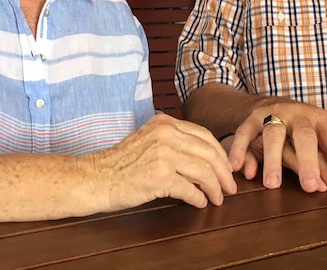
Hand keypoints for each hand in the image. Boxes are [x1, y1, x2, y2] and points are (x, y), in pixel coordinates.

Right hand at [92, 114, 236, 210]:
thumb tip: (204, 159)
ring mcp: (163, 154)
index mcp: (164, 122)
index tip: (226, 168)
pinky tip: (200, 203)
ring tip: (218, 198)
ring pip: (204, 172)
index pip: (204, 135)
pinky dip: (199, 199)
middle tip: (230, 187)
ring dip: (215, 188)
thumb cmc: (120, 163)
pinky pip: (190, 190)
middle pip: (209, 153)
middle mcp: (166, 134)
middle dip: (224, 173)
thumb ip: (174, 142)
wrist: (96, 177)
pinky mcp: (160, 177)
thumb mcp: (149, 140)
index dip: (220, 154)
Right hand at [228, 102, 326, 193]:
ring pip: (273, 135)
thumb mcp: (323, 135)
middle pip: (304, 136)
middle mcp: (297, 114)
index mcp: (319, 119)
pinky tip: (241, 169)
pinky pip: (244, 134)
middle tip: (310, 186)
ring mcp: (272, 114)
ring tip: (272, 185)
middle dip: (308, 161)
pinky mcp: (251, 119)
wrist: (269, 103)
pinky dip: (240, 150)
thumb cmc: (303, 127)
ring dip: (272, 160)